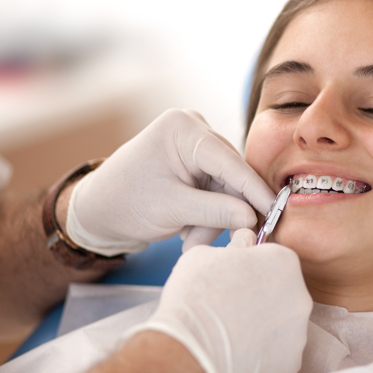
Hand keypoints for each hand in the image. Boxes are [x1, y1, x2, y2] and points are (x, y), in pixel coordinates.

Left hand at [65, 109, 274, 253]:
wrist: (97, 211)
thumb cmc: (124, 203)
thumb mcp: (172, 210)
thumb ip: (215, 212)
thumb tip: (253, 218)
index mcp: (182, 129)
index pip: (230, 161)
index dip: (255, 189)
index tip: (276, 212)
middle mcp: (193, 129)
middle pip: (231, 176)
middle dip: (226, 212)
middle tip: (217, 242)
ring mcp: (196, 144)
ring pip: (227, 187)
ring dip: (214, 219)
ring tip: (189, 241)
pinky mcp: (197, 162)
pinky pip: (218, 190)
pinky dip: (208, 215)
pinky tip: (189, 230)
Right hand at [125, 229, 312, 372]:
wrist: (189, 350)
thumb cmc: (195, 296)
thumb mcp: (208, 253)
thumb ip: (237, 245)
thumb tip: (245, 240)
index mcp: (284, 261)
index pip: (274, 258)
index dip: (252, 267)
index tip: (236, 276)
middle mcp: (300, 294)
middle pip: (282, 290)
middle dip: (261, 295)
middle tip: (232, 303)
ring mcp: (299, 330)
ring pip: (282, 322)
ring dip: (263, 322)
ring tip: (233, 327)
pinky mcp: (291, 361)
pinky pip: (279, 351)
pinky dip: (263, 350)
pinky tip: (240, 348)